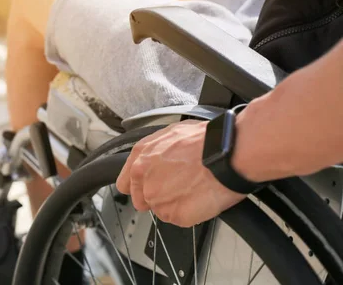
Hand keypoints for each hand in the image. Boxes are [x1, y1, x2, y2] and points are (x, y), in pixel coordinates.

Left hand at [116, 120, 245, 226]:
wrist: (226, 154)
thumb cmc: (205, 141)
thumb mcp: (171, 134)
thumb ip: (155, 151)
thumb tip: (154, 159)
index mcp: (140, 158)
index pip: (125, 184)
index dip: (138, 187)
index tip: (146, 188)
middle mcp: (144, 180)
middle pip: (142, 201)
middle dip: (157, 197)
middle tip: (178, 188)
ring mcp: (158, 199)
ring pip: (160, 210)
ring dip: (174, 204)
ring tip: (193, 189)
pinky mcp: (174, 215)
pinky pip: (178, 219)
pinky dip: (189, 213)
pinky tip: (199, 198)